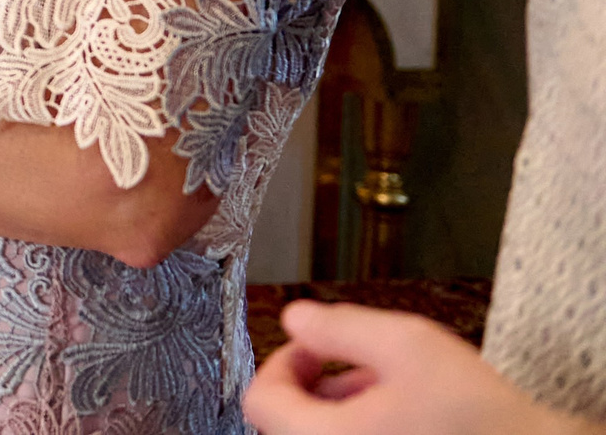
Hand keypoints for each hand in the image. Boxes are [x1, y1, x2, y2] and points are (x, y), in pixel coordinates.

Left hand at [244, 301, 589, 434]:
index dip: (283, 363)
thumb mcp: (408, 346)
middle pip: (292, 421)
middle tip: (364, 366)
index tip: (314, 348)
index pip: (262, 401)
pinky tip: (409, 416)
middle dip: (322, 384)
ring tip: (396, 390)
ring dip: (346, 408)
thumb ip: (340, 326)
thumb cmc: (480, 416)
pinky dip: (367, 428)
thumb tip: (295, 317)